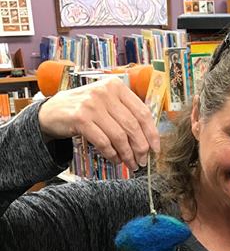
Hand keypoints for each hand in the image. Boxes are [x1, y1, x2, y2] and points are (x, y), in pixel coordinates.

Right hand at [38, 77, 160, 171]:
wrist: (53, 111)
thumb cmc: (86, 109)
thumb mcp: (107, 102)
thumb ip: (126, 112)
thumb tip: (149, 138)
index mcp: (116, 86)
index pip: (142, 112)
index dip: (152, 133)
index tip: (156, 149)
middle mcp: (105, 92)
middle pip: (132, 126)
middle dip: (140, 148)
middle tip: (142, 161)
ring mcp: (91, 105)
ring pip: (119, 136)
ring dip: (127, 154)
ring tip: (130, 164)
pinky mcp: (80, 118)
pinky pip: (103, 142)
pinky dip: (111, 154)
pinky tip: (114, 159)